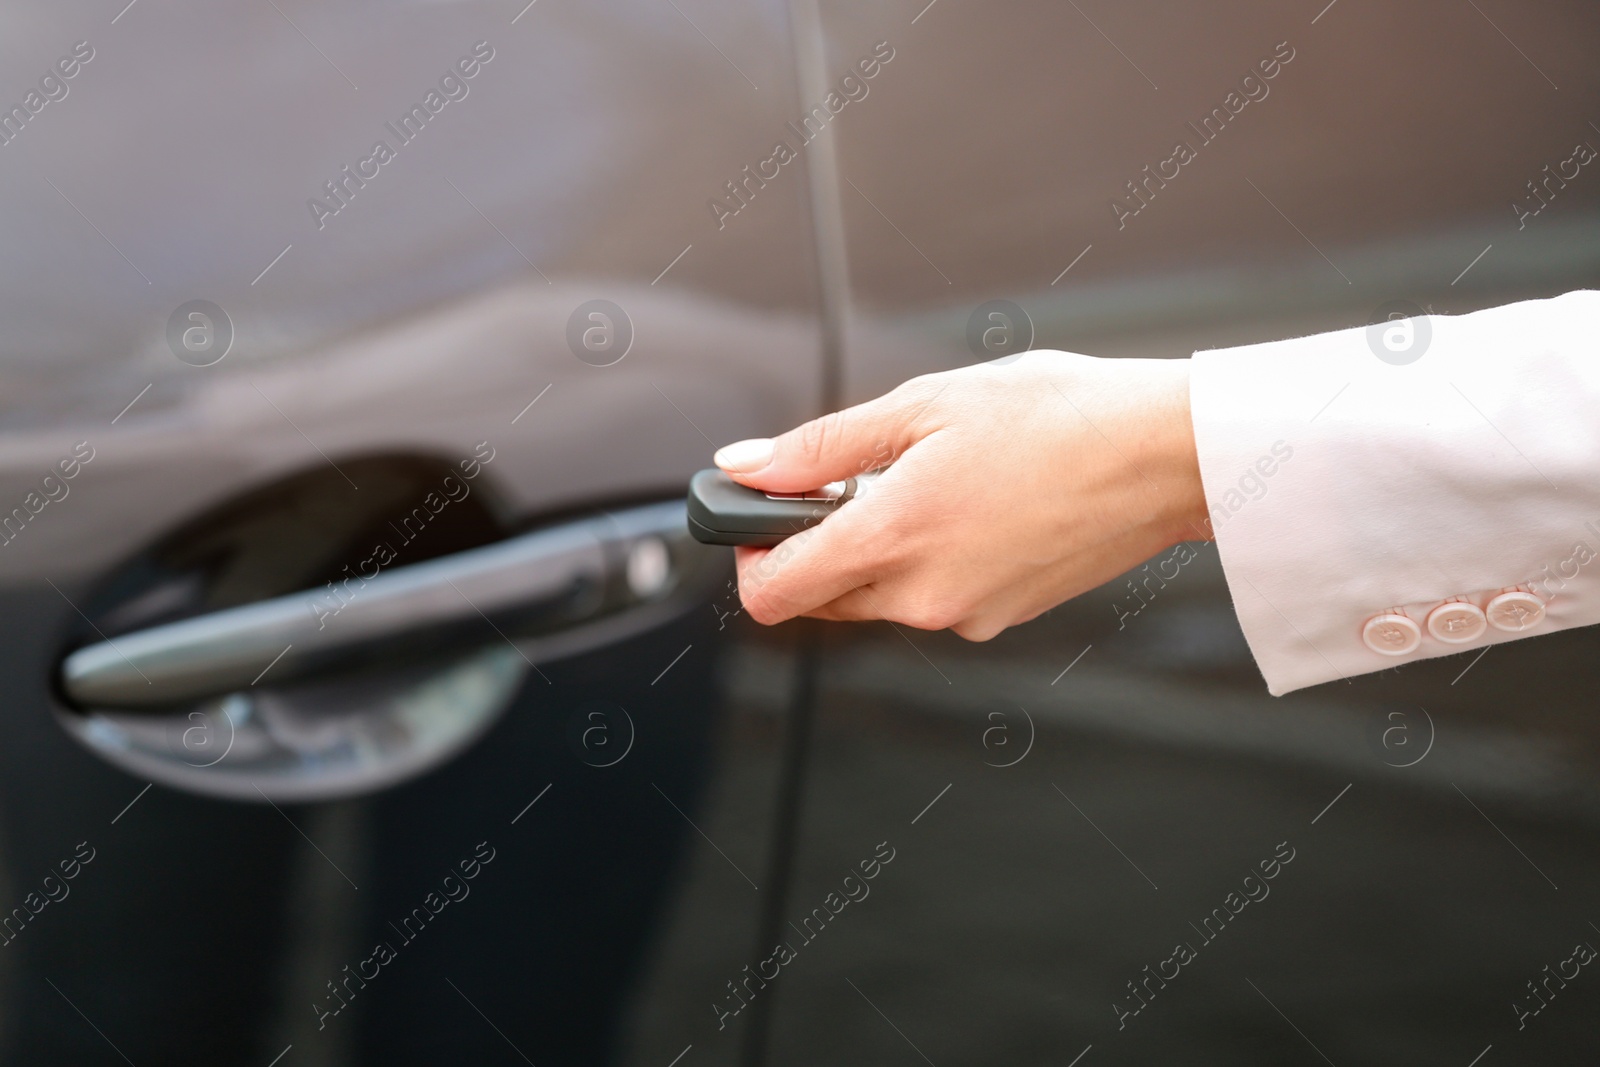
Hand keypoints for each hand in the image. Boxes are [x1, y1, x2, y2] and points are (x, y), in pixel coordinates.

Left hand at [712, 351, 1209, 639]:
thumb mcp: (923, 405)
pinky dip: (930, 561)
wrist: (1165, 455)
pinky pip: (933, 598)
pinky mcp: (1000, 618)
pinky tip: (973, 506)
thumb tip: (747, 467)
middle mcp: (924, 596)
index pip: (773, 595)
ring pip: (878, 599)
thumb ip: (821, 447)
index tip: (760, 517)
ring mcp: (965, 615)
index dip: (748, 557)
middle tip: (850, 485)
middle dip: (813, 548)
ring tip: (932, 482)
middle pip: (820, 600)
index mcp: (893, 539)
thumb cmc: (1060, 416)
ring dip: (878, 552)